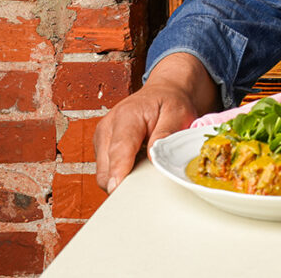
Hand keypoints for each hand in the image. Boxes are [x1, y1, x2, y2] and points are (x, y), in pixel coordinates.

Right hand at [93, 53, 218, 193]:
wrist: (164, 92)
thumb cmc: (170, 102)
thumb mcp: (178, 113)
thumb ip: (166, 135)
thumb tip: (154, 159)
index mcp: (126, 116)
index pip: (119, 149)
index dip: (118, 171)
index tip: (117, 188)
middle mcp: (107, 128)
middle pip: (107, 169)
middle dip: (125, 182)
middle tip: (150, 185)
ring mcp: (102, 138)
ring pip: (105, 174)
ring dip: (124, 179)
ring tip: (147, 169)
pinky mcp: (103, 148)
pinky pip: (108, 171)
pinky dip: (122, 175)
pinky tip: (139, 166)